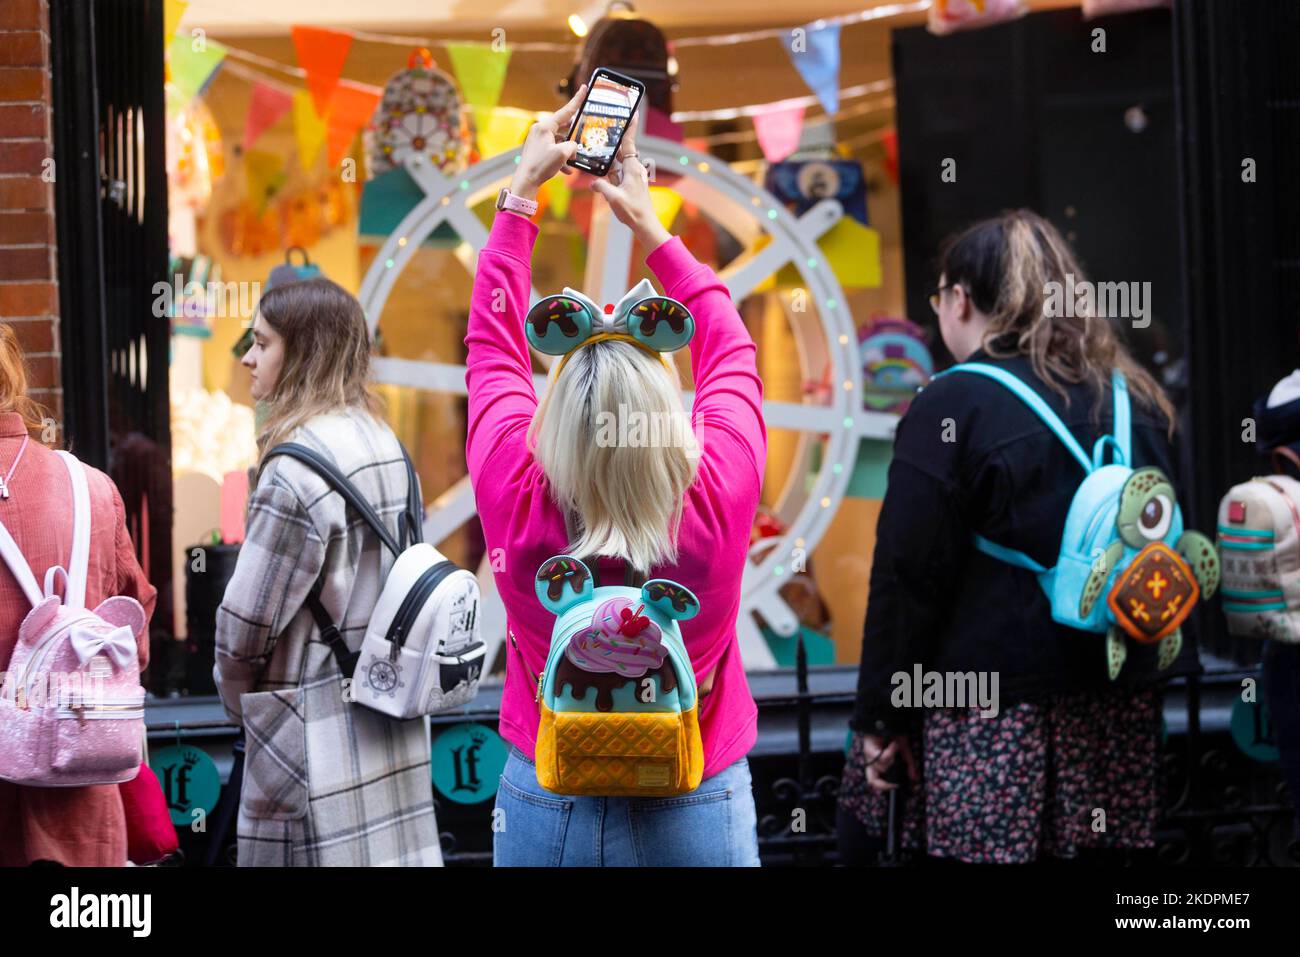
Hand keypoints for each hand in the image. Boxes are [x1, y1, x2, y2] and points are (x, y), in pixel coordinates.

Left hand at [508, 83, 586, 199]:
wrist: (526, 181)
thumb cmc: (541, 166)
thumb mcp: (562, 154)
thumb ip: (572, 146)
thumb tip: (573, 146)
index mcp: (545, 126)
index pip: (565, 111)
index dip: (577, 100)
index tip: (584, 88)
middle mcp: (540, 130)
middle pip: (563, 126)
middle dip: (574, 133)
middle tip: (583, 132)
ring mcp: (538, 140)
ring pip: (559, 140)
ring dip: (568, 149)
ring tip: (574, 158)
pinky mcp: (537, 150)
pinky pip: (553, 149)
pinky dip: (561, 157)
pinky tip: (566, 169)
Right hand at [590, 122, 670, 251]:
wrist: (645, 224)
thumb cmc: (633, 211)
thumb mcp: (613, 198)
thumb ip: (602, 187)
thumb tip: (593, 181)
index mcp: (633, 168)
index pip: (629, 143)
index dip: (629, 127)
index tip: (632, 112)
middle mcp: (634, 170)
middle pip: (621, 150)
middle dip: (613, 141)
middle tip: (605, 128)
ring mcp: (632, 177)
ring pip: (618, 163)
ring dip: (609, 159)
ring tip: (598, 151)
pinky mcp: (630, 184)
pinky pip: (618, 173)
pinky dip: (610, 171)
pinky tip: (601, 172)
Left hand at [863, 734, 918, 791]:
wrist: (888, 719)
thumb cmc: (893, 734)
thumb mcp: (903, 750)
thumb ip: (909, 764)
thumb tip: (914, 777)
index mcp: (877, 764)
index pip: (874, 782)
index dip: (884, 787)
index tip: (896, 786)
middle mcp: (870, 761)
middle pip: (873, 780)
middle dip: (886, 782)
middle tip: (896, 780)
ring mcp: (868, 755)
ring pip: (881, 767)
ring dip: (892, 759)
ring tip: (897, 748)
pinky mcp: (868, 748)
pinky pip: (881, 757)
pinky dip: (891, 752)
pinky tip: (894, 744)